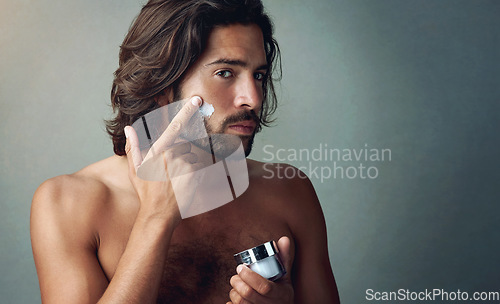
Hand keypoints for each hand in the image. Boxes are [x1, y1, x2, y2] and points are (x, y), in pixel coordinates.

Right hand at [124, 96, 202, 222]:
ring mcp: (184, 164)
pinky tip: (186, 184)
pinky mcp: (195, 174)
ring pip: (195, 157)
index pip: (174, 127)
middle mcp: (172, 155)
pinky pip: (202, 168)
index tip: (196, 100)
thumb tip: (128, 128)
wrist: (159, 214)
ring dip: (190, 165)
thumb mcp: (135, 170)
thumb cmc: (146, 192)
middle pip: (187, 146)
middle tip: (173, 173)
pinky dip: (198, 174)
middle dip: (183, 155)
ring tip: (178, 180)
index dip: (186, 112)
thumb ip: (133, 147)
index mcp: (158, 151)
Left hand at [227, 236, 293, 303]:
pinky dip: (231, 303)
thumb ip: (284, 258)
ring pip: (240, 303)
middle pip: (248, 294)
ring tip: (235, 286)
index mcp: (281, 294)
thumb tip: (284, 239)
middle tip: (235, 276)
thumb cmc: (281, 293)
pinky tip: (235, 299)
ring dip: (233, 292)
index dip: (249, 276)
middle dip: (237, 282)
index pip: (264, 287)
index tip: (241, 267)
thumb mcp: (286, 277)